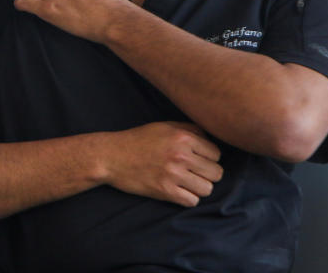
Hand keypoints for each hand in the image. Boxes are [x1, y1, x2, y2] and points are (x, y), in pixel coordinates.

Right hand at [102, 122, 223, 207]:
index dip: (209, 158)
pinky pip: (192, 201)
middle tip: (193, 173)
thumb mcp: (164, 126)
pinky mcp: (165, 191)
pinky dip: (187, 198)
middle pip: (216, 173)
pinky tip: (178, 191)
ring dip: (198, 187)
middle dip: (207, 174)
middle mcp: (181, 156)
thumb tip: (211, 138)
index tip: (198, 160)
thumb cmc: (138, 140)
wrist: (111, 156)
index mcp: (183, 137)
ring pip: (207, 189)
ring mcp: (173, 174)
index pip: (216, 154)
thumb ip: (189, 129)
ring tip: (186, 182)